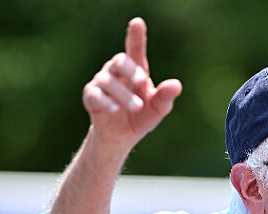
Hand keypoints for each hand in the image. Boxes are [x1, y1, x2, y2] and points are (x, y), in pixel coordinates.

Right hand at [82, 17, 182, 148]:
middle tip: (142, 81)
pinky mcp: (91, 97)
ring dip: (124, 94)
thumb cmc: (142, 117)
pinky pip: (94, 94)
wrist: (122, 136)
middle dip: (131, 70)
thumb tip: (176, 85)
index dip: (136, 37)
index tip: (137, 23)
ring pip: (108, 81)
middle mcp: (116, 72)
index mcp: (136, 71)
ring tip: (137, 107)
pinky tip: (116, 109)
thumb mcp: (158, 110)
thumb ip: (165, 98)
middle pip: (119, 61)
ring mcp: (102, 83)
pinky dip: (106, 101)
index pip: (135, 51)